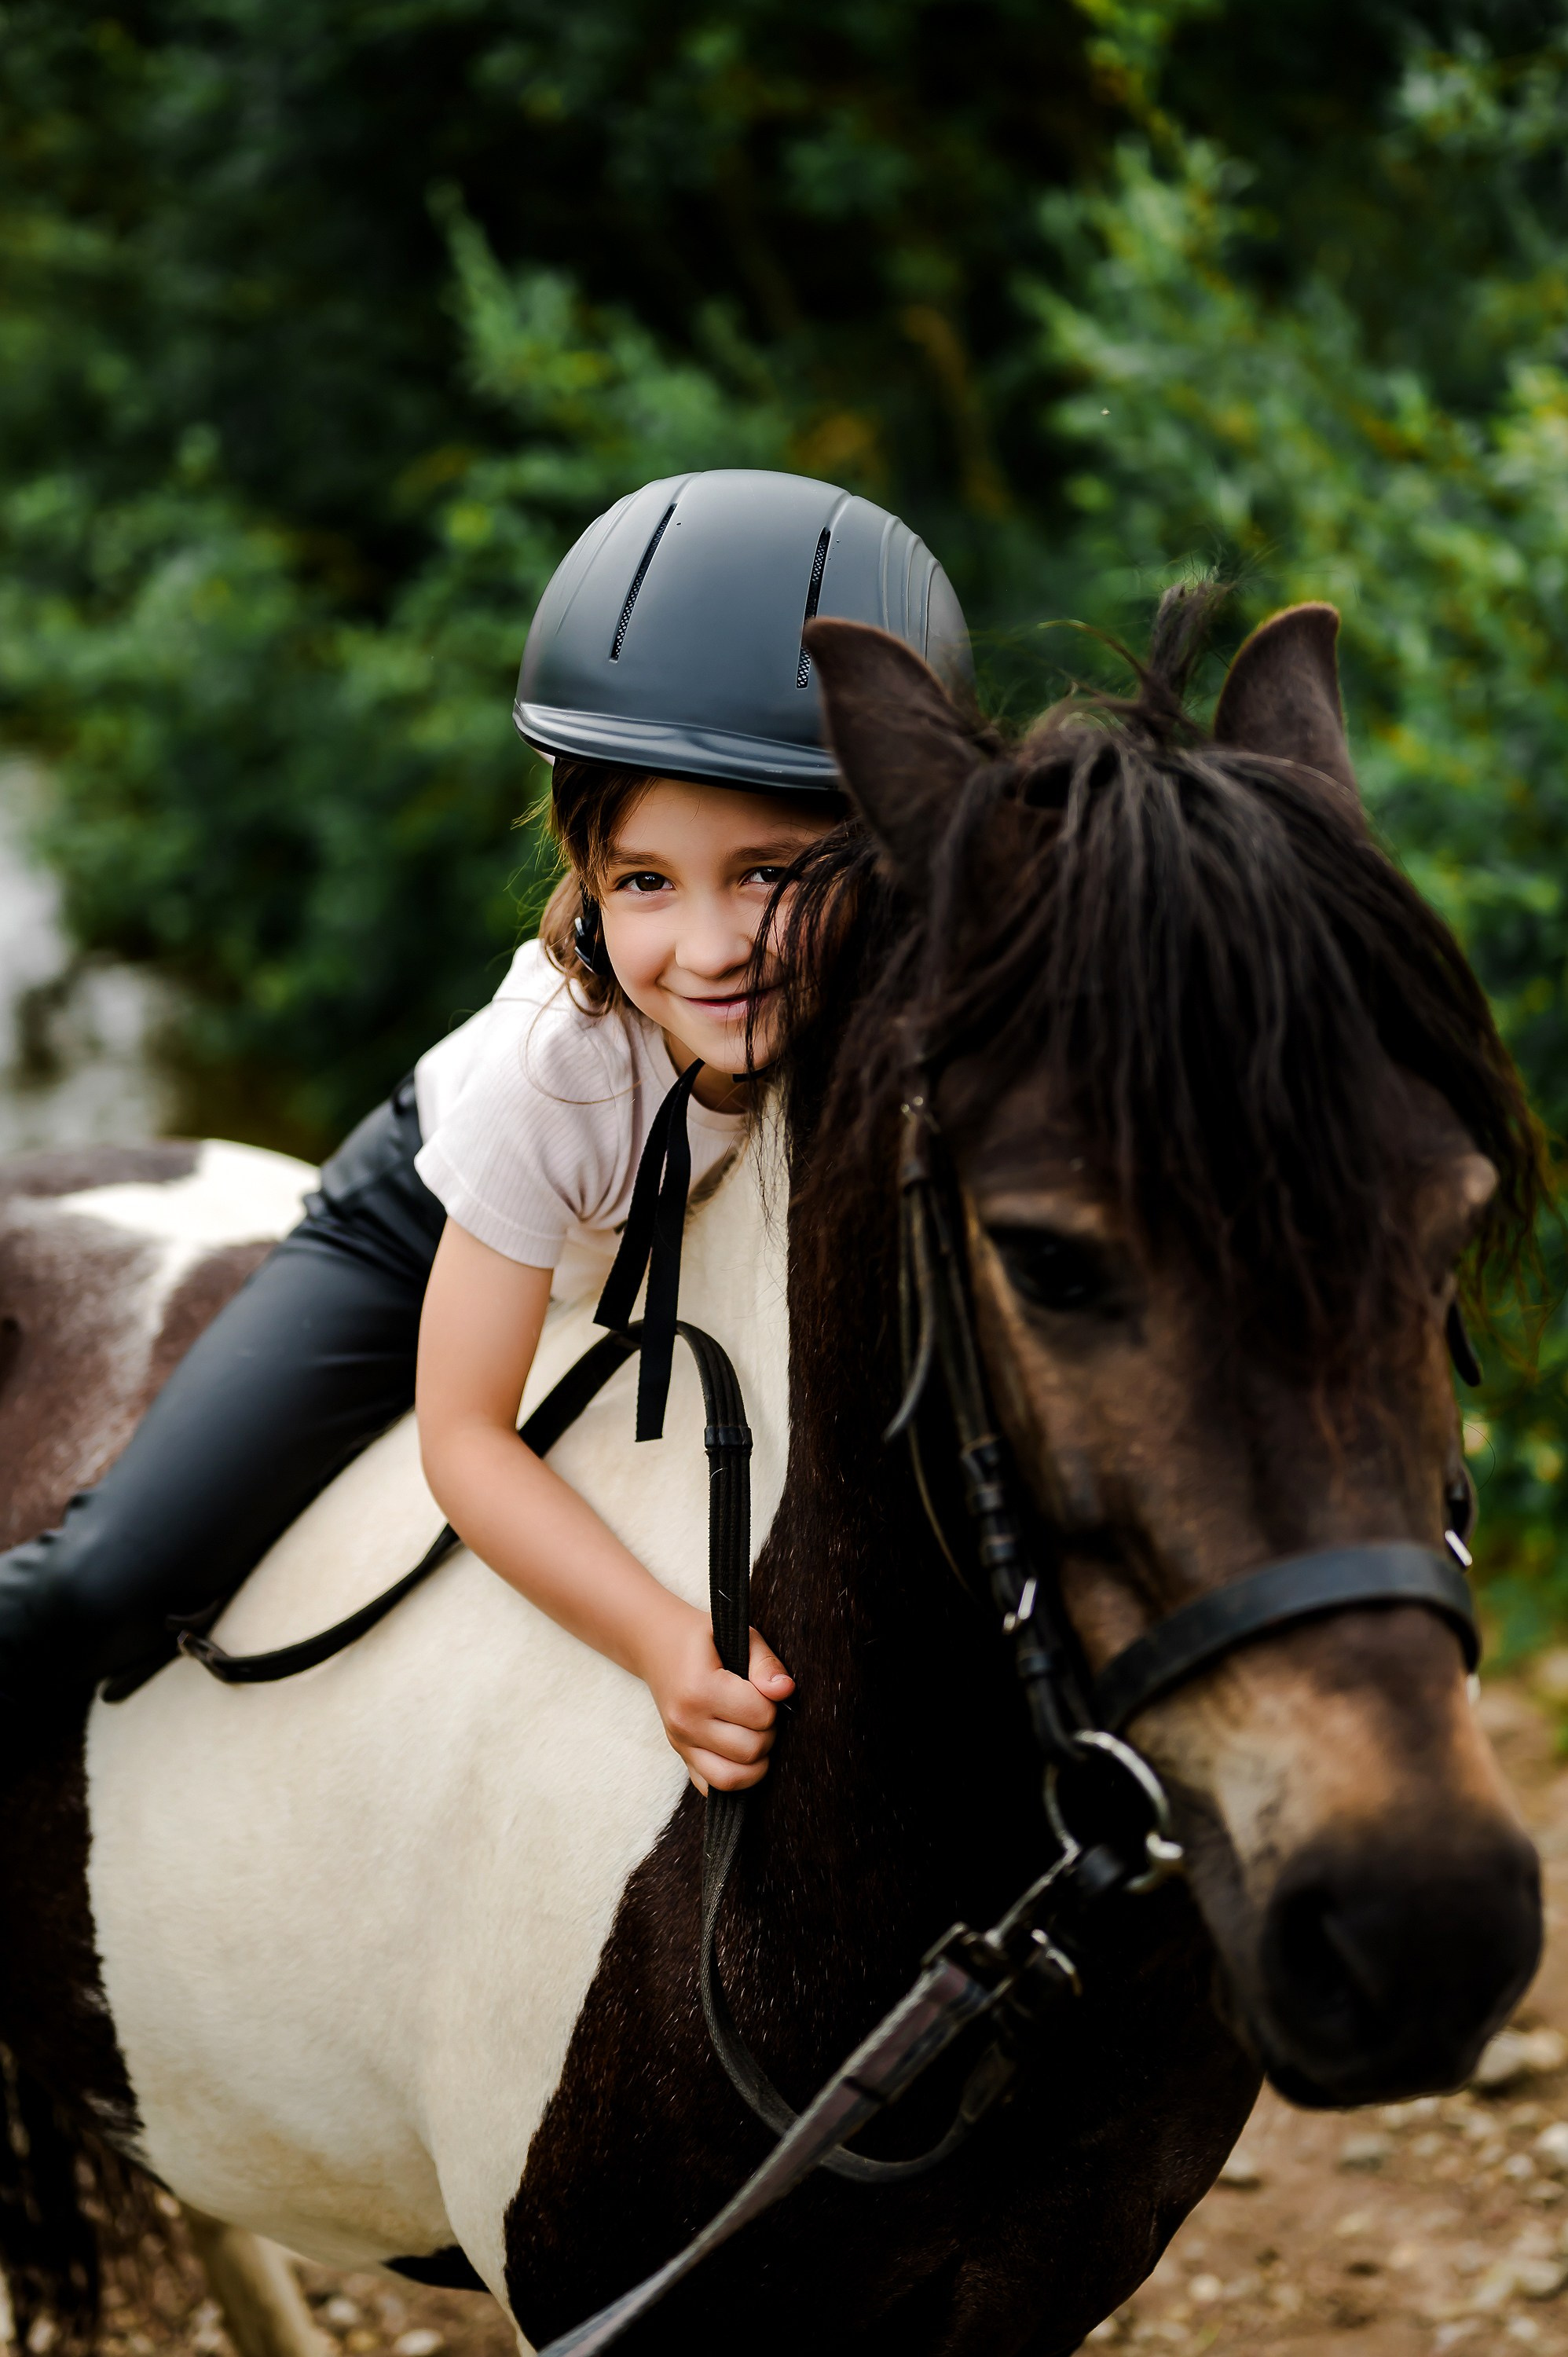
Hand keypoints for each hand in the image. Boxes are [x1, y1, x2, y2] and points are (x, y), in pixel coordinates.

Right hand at [639, 1604, 794, 1793]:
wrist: (657, 1644)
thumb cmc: (704, 1639)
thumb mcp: (739, 1635)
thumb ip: (765, 1663)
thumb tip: (784, 1691)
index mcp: (699, 1688)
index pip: (760, 1715)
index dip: (773, 1702)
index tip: (763, 1688)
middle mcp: (685, 1721)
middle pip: (750, 1750)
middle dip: (768, 1732)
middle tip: (763, 1711)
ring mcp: (680, 1743)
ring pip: (732, 1779)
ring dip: (755, 1761)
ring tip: (755, 1734)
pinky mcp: (681, 1757)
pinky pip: (712, 1788)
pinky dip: (734, 1778)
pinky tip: (740, 1754)